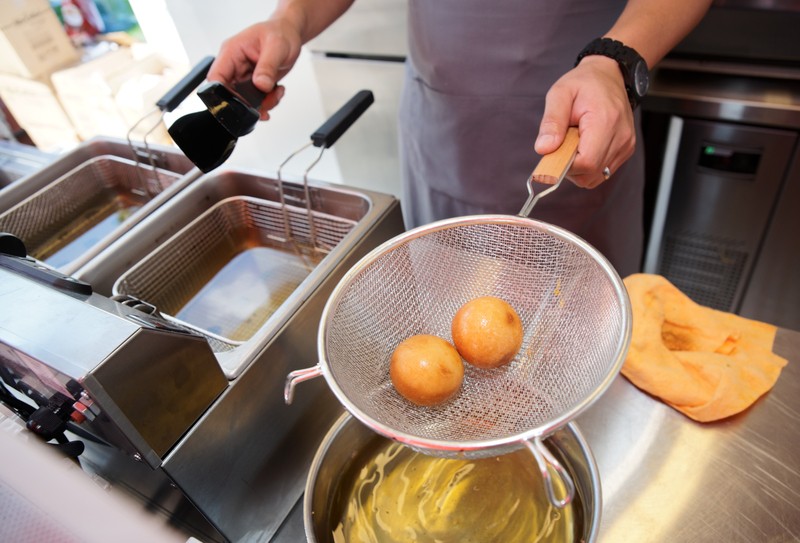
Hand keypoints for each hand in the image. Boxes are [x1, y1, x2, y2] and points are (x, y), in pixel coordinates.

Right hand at [207, 19, 302, 119]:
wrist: (289, 35)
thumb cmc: (280, 33)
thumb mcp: (276, 47)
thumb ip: (267, 67)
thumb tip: (261, 84)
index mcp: (231, 51)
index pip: (216, 77)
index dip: (222, 94)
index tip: (241, 103)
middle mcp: (234, 65)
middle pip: (229, 93)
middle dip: (247, 103)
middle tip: (266, 101)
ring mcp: (242, 75)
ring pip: (243, 100)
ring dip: (261, 103)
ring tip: (275, 94)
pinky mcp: (252, 83)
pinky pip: (255, 100)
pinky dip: (267, 101)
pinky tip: (277, 91)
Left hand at [534, 55, 635, 187]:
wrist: (609, 75)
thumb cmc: (583, 83)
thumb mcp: (560, 94)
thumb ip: (551, 122)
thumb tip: (543, 149)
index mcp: (605, 121)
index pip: (586, 162)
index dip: (565, 164)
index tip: (554, 150)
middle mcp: (621, 137)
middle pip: (590, 173)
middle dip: (569, 166)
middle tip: (563, 143)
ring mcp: (626, 145)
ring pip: (595, 176)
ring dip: (578, 167)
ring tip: (575, 142)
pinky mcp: (626, 150)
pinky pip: (602, 172)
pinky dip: (588, 165)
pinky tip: (584, 145)